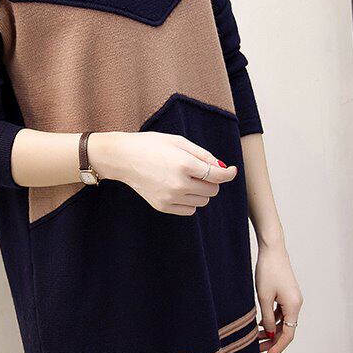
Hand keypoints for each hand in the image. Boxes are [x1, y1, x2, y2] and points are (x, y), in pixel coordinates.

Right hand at [90, 131, 236, 215]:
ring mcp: (170, 198)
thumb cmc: (151, 145)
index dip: (228, 173)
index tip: (231, 170)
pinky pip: (190, 210)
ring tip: (186, 178)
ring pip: (202, 201)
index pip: (217, 175)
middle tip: (199, 170)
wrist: (122, 158)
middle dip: (211, 180)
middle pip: (212, 190)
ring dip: (201, 191)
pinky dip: (190, 201)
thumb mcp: (179, 142)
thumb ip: (203, 155)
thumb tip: (222, 168)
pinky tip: (179, 189)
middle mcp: (179, 184)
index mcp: (184, 165)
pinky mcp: (162, 206)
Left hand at [255, 242, 302, 352]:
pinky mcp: (287, 294)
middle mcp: (296, 304)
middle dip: (273, 341)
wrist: (272, 250)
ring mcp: (292, 298)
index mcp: (294, 306)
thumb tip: (271, 334)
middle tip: (257, 349)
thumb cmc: (267, 271)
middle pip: (287, 329)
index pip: (288, 335)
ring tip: (256, 338)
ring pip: (284, 321)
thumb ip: (268, 317)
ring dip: (271, 331)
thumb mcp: (264, 297)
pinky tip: (261, 324)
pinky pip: (282, 312)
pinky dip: (273, 320)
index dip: (277, 347)